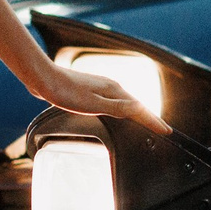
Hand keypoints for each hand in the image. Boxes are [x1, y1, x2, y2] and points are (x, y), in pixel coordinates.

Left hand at [32, 61, 169, 134]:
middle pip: (136, 105)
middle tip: (162, 129)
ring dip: (137, 113)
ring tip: (145, 123)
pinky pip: (114, 103)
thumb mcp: (93, 104)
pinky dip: (123, 110)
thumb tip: (140, 111)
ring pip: (125, 103)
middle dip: (149, 117)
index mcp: (114, 91)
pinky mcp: (90, 91)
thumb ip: (117, 108)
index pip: (140, 109)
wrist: (43, 78)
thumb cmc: (64, 92)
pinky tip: (117, 114)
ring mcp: (100, 88)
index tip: (167, 131)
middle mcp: (110, 87)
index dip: (153, 121)